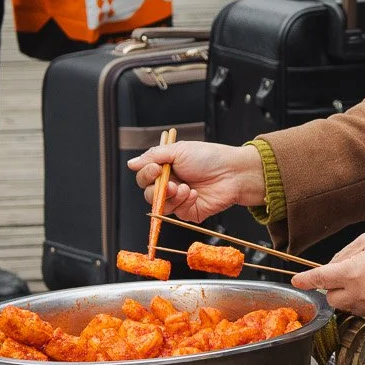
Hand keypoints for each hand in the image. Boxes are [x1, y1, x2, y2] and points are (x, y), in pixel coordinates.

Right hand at [128, 142, 266, 221]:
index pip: (145, 177)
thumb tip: (131, 163)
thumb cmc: (209, 158)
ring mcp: (179, 200)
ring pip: (160, 206)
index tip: (156, 169)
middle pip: (149, 194)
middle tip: (171, 182)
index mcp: (166, 169)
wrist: (233, 172)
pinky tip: (195, 194)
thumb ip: (153, 156)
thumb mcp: (178, 151)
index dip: (146, 175)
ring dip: (171, 197)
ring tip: (185, 187)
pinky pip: (177, 213)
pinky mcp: (189, 212)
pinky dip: (184, 202)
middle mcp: (171, 185)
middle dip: (157, 189)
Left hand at [293, 227, 364, 322]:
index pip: (319, 279)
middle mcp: (359, 295)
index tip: (297, 281)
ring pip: (351, 307)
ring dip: (352, 296)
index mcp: (351, 273)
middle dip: (333, 289)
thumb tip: (333, 266)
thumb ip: (346, 254)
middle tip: (346, 275)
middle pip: (332, 299)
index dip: (306, 280)